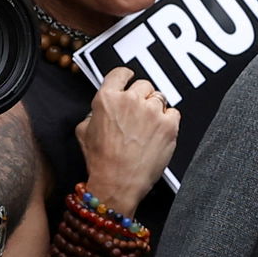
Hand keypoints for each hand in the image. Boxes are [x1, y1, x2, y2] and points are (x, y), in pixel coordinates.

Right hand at [75, 67, 177, 213]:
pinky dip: (168, 121)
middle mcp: (130, 100)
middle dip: (141, 97)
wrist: (117, 183)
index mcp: (107, 98)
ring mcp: (152, 111)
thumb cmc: (101, 161)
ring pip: (159, 98)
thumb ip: (95, 112)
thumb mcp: (84, 131)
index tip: (130, 80)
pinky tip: (158, 133)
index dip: (126, 77)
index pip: (121, 73)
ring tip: (147, 128)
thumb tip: (102, 108)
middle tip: (138, 114)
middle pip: (144, 85)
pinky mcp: (169, 124)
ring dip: (155, 109)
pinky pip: (173, 112)